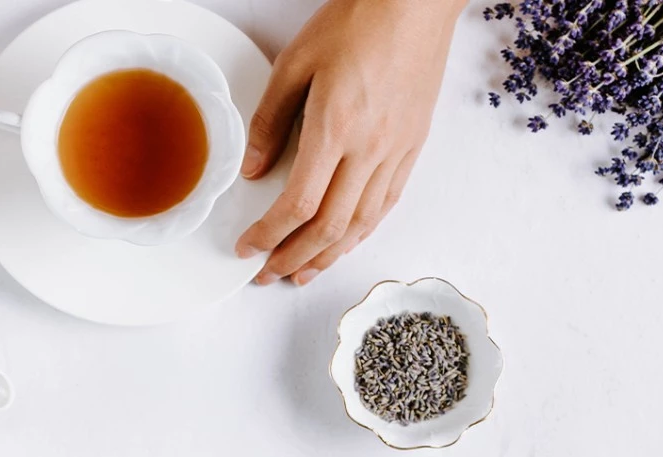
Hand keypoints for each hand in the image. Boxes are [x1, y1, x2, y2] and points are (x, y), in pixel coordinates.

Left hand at [235, 0, 463, 284]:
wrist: (414, 2)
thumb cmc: (358, 21)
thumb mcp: (295, 62)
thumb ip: (271, 120)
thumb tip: (254, 169)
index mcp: (335, 128)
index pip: (298, 204)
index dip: (269, 235)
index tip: (248, 248)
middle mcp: (370, 148)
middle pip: (329, 227)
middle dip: (293, 258)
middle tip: (267, 274)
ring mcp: (397, 150)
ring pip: (362, 223)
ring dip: (329, 255)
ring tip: (302, 272)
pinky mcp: (414, 145)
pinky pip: (387, 203)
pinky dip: (362, 231)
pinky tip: (344, 241)